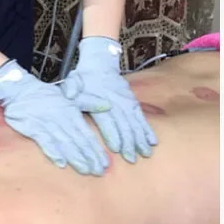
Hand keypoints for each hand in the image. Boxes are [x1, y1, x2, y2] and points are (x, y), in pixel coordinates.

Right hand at [0, 59, 108, 174]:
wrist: (20, 90)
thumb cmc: (46, 95)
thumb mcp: (70, 95)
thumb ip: (89, 102)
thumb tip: (108, 106)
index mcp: (72, 112)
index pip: (87, 134)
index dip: (96, 150)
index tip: (105, 163)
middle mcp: (62, 119)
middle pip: (78, 141)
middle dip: (90, 157)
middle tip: (99, 172)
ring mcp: (47, 124)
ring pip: (64, 143)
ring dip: (75, 158)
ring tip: (85, 170)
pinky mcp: (32, 128)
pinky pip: (44, 141)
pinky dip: (53, 152)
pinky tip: (60, 163)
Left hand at [61, 36, 157, 163]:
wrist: (100, 63)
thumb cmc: (82, 79)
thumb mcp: (72, 83)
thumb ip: (71, 90)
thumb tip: (71, 95)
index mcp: (99, 99)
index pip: (107, 119)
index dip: (112, 134)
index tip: (116, 149)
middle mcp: (115, 101)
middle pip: (123, 124)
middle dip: (128, 142)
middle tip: (131, 159)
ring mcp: (126, 101)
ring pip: (135, 122)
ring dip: (140, 139)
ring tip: (145, 154)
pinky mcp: (132, 101)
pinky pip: (142, 117)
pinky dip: (147, 129)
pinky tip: (153, 141)